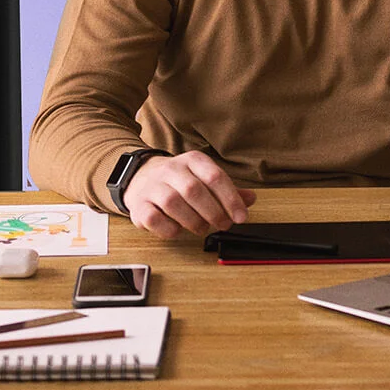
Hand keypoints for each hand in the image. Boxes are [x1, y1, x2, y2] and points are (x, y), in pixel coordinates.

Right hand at [120, 151, 254, 238]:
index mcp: (192, 160)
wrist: (142, 177)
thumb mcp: (205, 179)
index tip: (241, 217)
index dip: (231, 199)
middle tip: (223, 225)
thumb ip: (228, 190)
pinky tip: (178, 229)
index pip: (215, 176)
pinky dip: (170, 229)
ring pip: (173, 204)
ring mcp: (153, 186)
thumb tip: (251, 199)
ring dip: (193, 221)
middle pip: (194, 190)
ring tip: (202, 228)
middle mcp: (171, 170)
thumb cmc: (180, 182)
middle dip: (213, 212)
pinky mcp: (139, 205)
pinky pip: (154, 219)